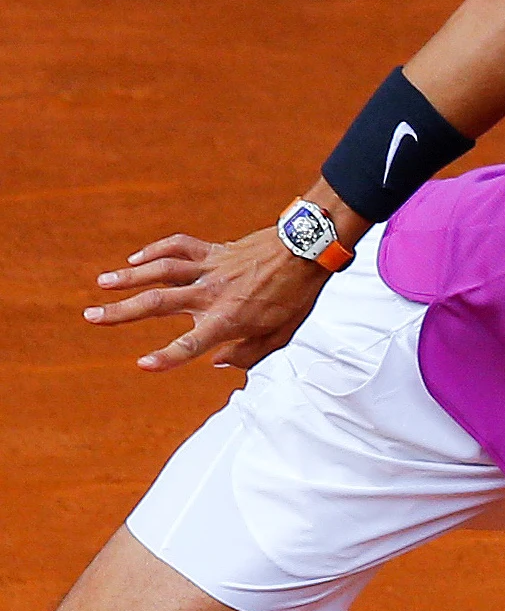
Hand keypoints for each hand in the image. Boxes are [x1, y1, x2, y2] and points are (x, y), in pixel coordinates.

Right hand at [87, 226, 329, 371]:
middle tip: (91, 317)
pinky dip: (154, 251)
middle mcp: (211, 294)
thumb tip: (216, 362)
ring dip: (128, 277)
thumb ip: (248, 354)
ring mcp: (210, 268)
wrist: (308, 251)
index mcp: (228, 320)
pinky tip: (136, 258)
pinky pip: (178, 246)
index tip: (143, 364)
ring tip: (101, 284)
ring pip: (160, 270)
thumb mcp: (281, 336)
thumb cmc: (296, 297)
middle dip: (121, 312)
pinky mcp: (213, 250)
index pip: (191, 344)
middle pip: (158, 303)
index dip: (167, 356)